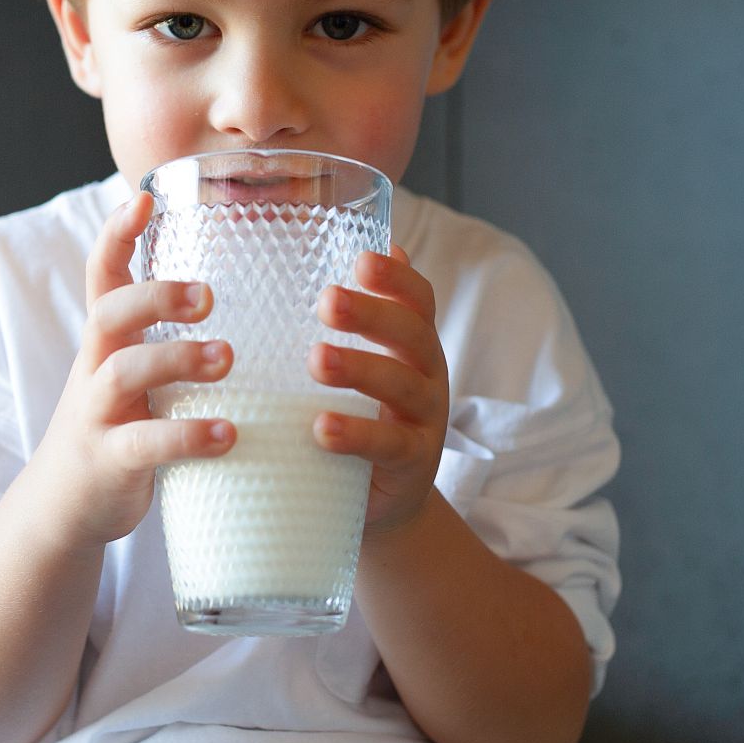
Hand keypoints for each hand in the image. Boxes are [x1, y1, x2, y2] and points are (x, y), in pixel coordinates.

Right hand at [34, 190, 236, 545]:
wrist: (65, 508)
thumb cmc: (116, 428)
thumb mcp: (133, 375)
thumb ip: (167, 339)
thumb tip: (245, 293)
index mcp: (105, 343)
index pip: (100, 276)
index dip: (116, 234)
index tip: (144, 198)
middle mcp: (94, 370)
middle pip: (108, 313)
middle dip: (155, 295)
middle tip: (210, 294)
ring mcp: (96, 416)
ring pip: (123, 373)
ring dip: (177, 359)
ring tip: (227, 358)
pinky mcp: (109, 462)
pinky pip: (144, 445)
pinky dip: (187, 437)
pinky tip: (228, 434)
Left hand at [308, 244, 447, 534]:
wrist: (388, 500)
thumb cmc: (368, 417)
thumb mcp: (367, 367)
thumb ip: (365, 316)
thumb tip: (382, 242)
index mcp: (414, 344)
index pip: (418, 300)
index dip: (396, 278)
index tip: (362, 260)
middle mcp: (427, 375)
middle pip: (411, 335)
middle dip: (371, 314)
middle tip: (327, 300)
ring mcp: (424, 420)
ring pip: (401, 386)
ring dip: (359, 368)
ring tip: (316, 359)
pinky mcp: (411, 464)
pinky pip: (388, 446)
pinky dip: (356, 434)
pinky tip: (322, 428)